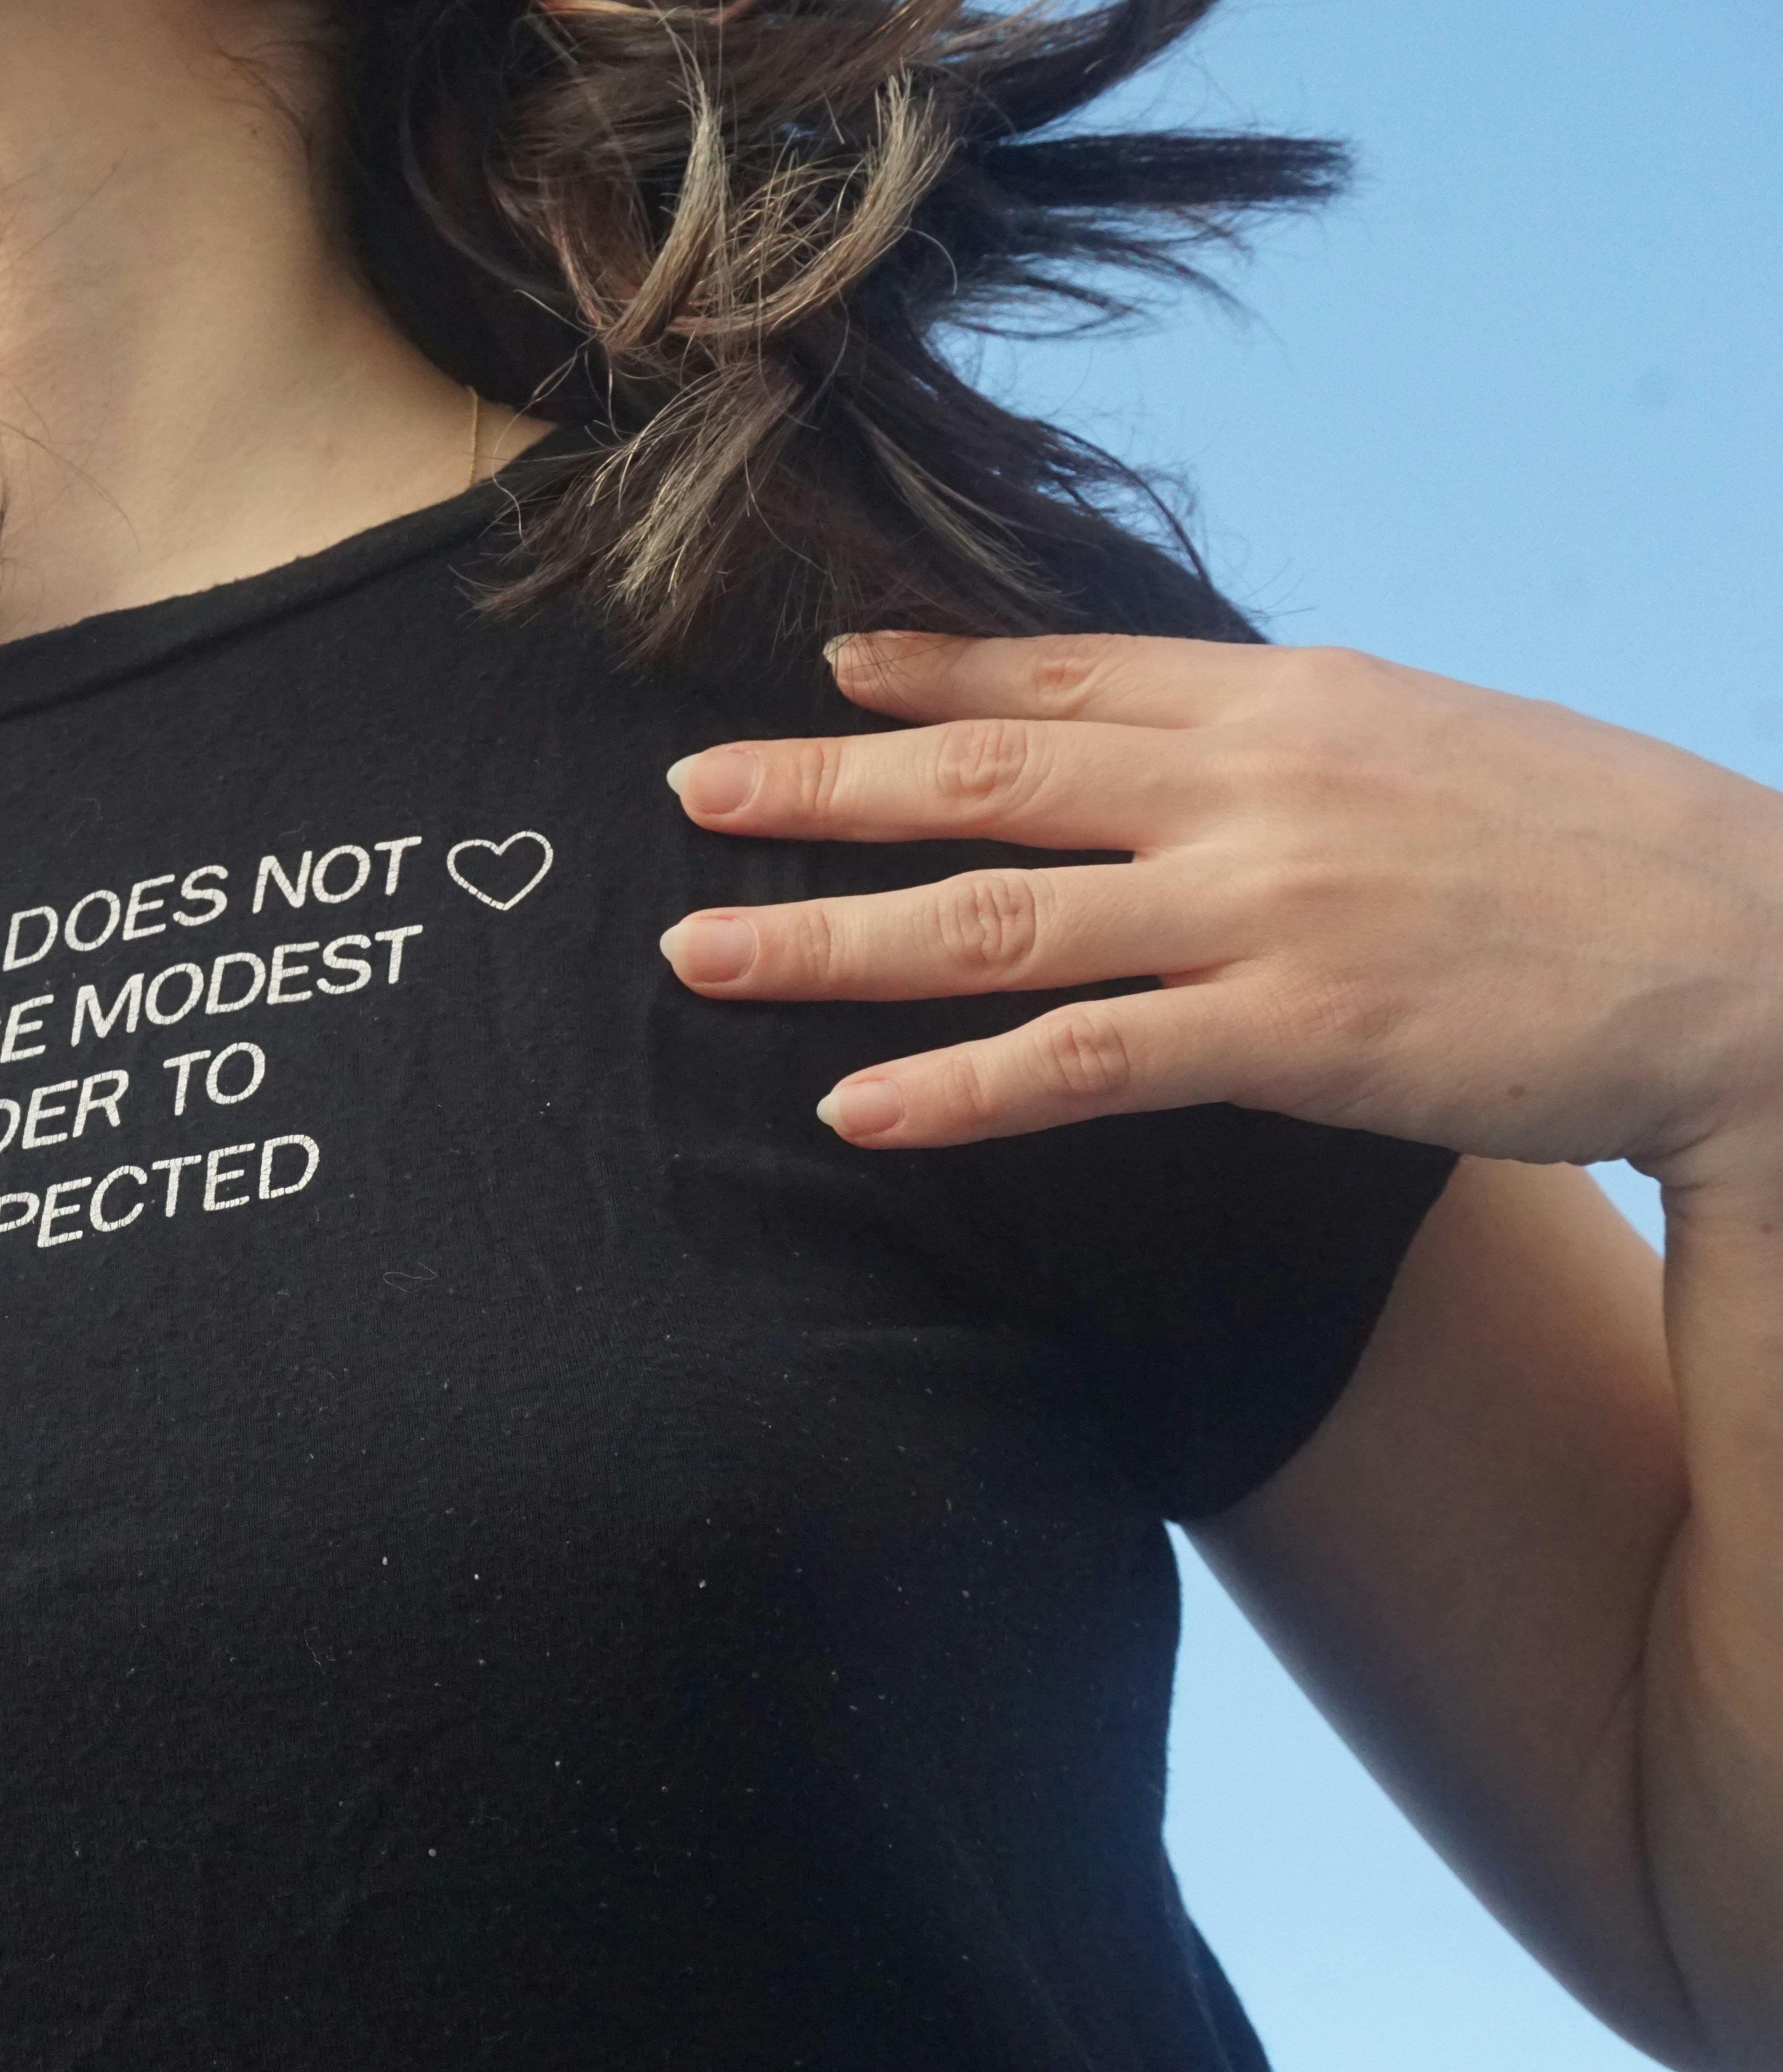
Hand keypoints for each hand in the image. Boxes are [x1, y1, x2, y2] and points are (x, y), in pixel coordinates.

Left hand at [659, 634, 1782, 1183]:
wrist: (1749, 949)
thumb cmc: (1586, 852)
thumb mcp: (1421, 740)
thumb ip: (1279, 741)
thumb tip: (1175, 740)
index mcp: (1283, 701)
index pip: (1064, 669)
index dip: (927, 669)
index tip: (820, 669)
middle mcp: (1248, 786)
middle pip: (986, 773)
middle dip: (820, 784)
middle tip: (688, 791)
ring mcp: (1262, 909)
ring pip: (993, 919)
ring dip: (829, 937)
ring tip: (701, 951)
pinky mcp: (1293, 1037)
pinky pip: (1083, 1063)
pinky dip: (957, 1090)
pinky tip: (856, 1109)